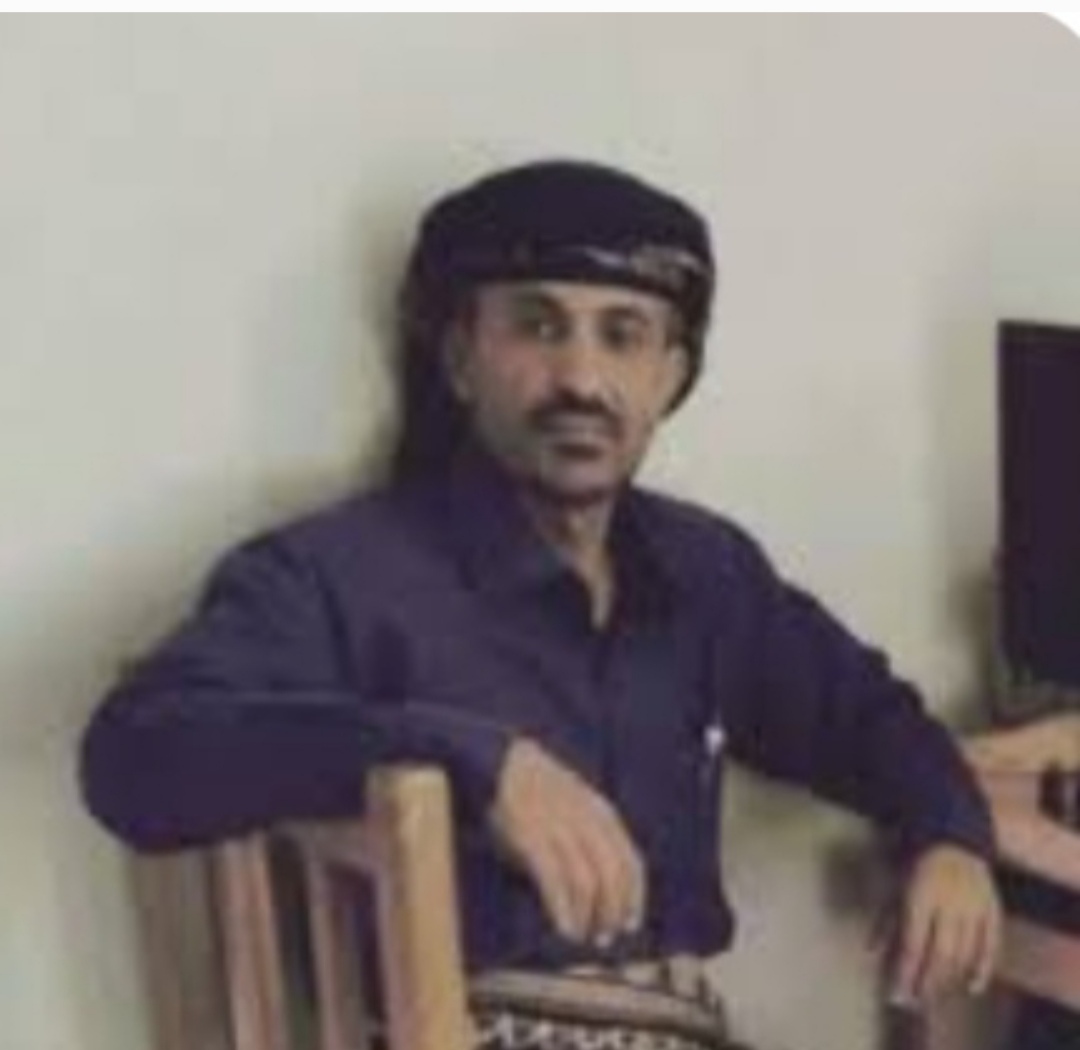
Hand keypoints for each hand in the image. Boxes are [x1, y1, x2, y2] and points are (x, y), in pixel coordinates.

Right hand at [488, 737, 646, 946]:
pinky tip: (563, 927)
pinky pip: (555, 880)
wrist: (502, 763)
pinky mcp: (532, 837)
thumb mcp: (575, 809)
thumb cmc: (537, 792)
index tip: (630, 923)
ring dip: (587, 916)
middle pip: (613, 876)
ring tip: (580, 935)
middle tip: (603, 937)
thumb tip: (597, 890)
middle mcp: (587, 821)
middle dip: (611, 912)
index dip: (635, 897)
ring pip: (587, 882)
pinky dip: (563, 909)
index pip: (632, 861)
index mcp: (602, 814)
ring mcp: (560, 828)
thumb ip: (589, 841)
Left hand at [880, 844, 1001, 1009]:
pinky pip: (991, 945)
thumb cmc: (916, 863)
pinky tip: (972, 987)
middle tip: (915, 1002)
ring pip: (964, 955)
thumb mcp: (895, 886)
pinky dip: (983, 969)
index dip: (904, 974)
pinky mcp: (993, 909)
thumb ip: (886, 921)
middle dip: (926, 984)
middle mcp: (949, 905)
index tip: (895, 995)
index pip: (911, 946)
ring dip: (949, 980)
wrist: (953, 836)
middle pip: (939, 956)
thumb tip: (872, 953)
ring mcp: (974, 908)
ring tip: (935, 996)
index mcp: (920, 897)